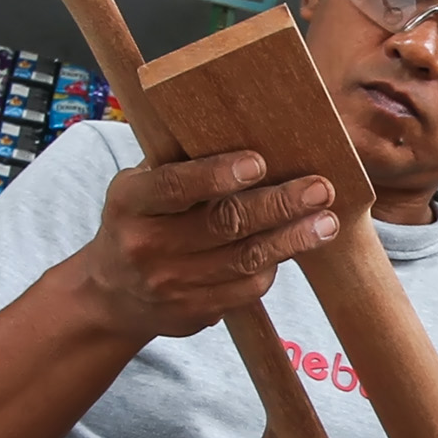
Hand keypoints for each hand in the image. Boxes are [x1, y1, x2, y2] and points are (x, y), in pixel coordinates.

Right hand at [71, 149, 341, 340]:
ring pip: (243, 260)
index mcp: (129, 203)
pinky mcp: (192, 312)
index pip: (174, 186)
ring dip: (292, 240)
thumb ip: (180, 162)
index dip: (217, 175)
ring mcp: (169, 284)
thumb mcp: (141, 186)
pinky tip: (295, 246)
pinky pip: (245, 289)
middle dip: (277, 205)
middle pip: (222, 224)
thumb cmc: (142, 219)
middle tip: (319, 188)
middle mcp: (145, 245)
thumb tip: (248, 126)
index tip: (259, 162)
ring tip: (326, 221)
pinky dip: (273, 266)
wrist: (112, 293)